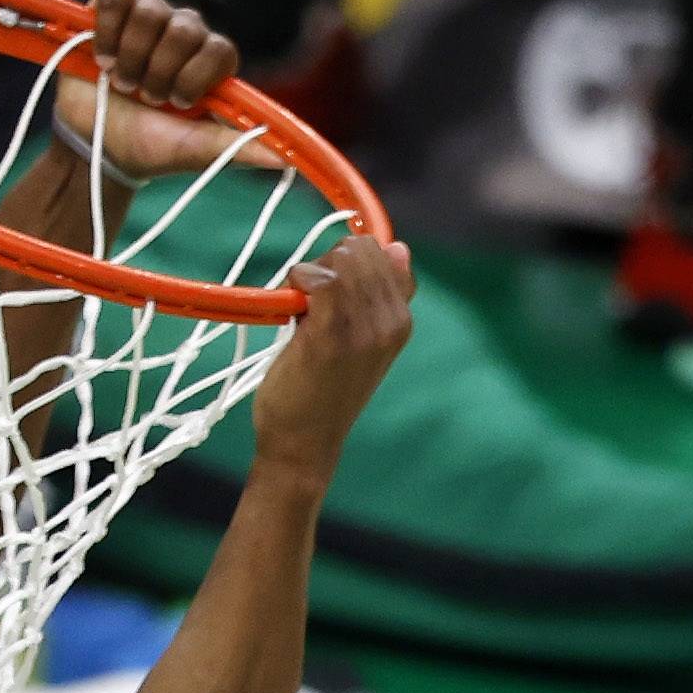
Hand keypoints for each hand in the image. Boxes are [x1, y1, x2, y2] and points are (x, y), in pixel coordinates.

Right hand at [62, 0, 252, 182]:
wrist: (94, 148)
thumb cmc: (147, 146)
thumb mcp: (192, 151)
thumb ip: (235, 147)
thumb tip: (284, 159)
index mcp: (208, 63)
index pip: (220, 49)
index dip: (196, 76)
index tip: (177, 105)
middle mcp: (183, 34)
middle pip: (184, 29)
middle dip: (159, 72)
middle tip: (144, 97)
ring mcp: (148, 19)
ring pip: (150, 11)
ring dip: (131, 57)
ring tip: (121, 82)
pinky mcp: (111, 11)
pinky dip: (107, 30)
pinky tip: (102, 58)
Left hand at [245, 232, 410, 478]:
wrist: (303, 445)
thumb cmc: (321, 392)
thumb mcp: (362, 342)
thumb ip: (378, 297)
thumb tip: (399, 247)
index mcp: (401, 321)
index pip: (385, 253)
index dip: (348, 262)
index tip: (329, 292)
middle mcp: (391, 321)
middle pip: (361, 249)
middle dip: (327, 263)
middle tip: (308, 300)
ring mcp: (365, 328)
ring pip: (340, 258)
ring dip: (309, 273)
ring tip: (299, 309)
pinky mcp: (332, 334)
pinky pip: (319, 278)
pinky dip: (297, 281)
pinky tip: (292, 310)